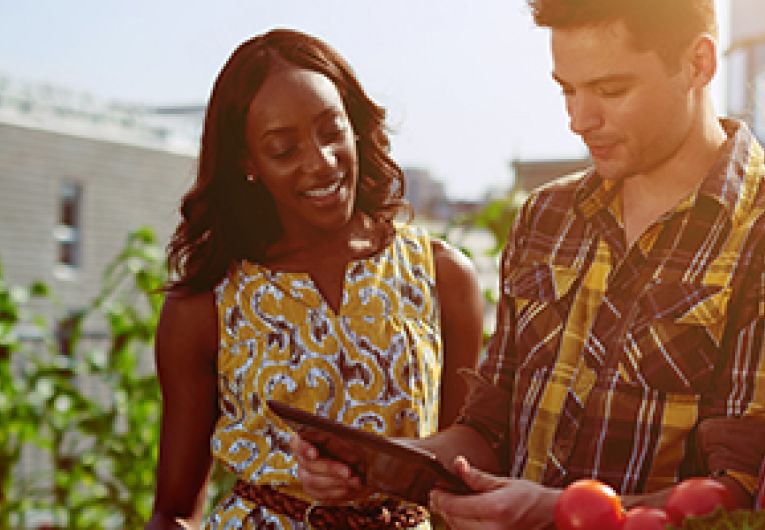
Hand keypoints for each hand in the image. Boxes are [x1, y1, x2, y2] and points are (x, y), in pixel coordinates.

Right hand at [289, 433, 364, 502]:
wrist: (367, 468)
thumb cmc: (357, 449)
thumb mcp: (350, 442)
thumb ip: (336, 442)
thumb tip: (325, 439)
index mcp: (309, 440)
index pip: (297, 442)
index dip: (303, 448)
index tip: (315, 454)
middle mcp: (303, 458)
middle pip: (308, 464)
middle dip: (330, 469)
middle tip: (348, 472)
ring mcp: (306, 475)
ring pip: (312, 481)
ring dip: (335, 482)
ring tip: (355, 481)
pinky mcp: (313, 491)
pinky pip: (319, 494)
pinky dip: (336, 492)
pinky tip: (350, 488)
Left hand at [429, 456, 558, 529]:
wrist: (550, 516)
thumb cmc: (530, 498)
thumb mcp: (503, 482)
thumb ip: (477, 477)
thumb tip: (458, 464)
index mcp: (495, 509)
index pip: (455, 506)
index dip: (440, 498)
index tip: (434, 491)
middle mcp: (493, 529)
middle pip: (454, 520)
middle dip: (444, 507)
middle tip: (439, 495)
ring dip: (452, 518)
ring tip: (453, 504)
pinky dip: (463, 526)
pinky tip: (466, 516)